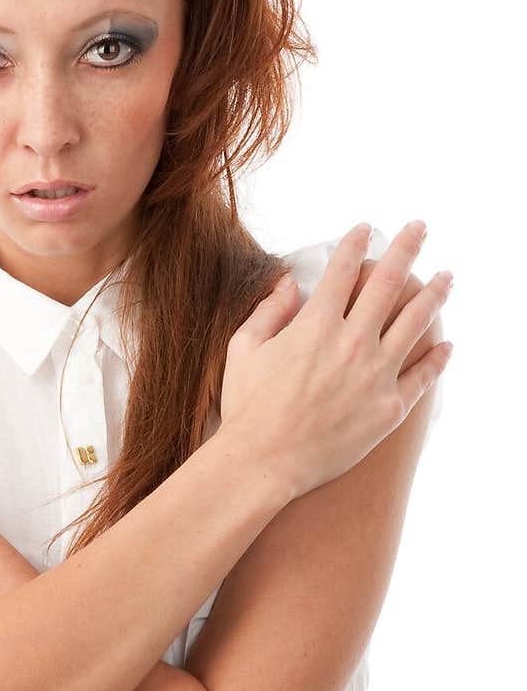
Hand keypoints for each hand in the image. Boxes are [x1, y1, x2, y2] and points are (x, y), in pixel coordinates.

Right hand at [219, 220, 452, 499]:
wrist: (264, 462)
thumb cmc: (248, 406)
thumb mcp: (244, 348)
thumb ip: (269, 310)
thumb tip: (290, 282)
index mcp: (316, 323)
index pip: (344, 270)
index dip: (356, 244)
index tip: (365, 230)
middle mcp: (353, 342)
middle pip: (390, 283)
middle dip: (407, 249)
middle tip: (420, 228)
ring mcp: (376, 375)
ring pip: (416, 323)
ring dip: (434, 294)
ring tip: (447, 277)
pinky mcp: (390, 408)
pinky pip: (423, 376)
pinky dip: (438, 358)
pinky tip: (447, 344)